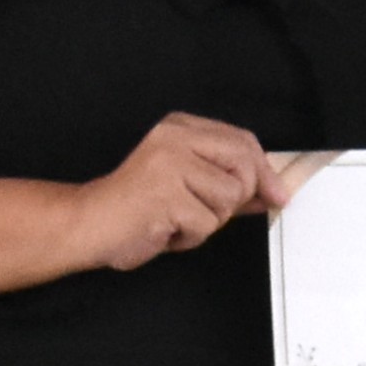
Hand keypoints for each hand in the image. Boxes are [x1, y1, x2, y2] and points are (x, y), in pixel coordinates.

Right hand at [82, 114, 271, 268]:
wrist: (89, 225)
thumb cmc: (134, 209)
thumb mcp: (187, 187)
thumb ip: (227, 184)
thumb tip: (271, 190)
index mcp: (180, 129)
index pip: (242, 141)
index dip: (264, 172)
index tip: (277, 194)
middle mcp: (175, 139)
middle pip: (243, 166)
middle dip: (235, 199)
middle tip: (202, 210)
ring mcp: (170, 164)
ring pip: (228, 199)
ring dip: (207, 221)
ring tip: (175, 218)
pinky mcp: (165, 194)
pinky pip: (205, 224)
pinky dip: (189, 237)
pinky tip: (165, 228)